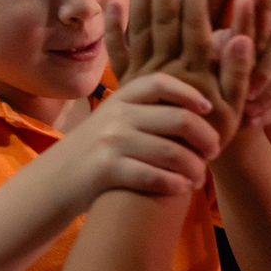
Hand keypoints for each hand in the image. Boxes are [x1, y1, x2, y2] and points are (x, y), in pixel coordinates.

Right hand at [54, 71, 222, 211]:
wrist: (57, 179)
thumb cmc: (96, 148)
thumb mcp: (114, 117)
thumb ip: (144, 107)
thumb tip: (193, 102)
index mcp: (122, 97)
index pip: (162, 83)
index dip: (190, 93)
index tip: (208, 108)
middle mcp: (118, 115)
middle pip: (178, 119)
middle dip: (205, 137)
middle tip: (214, 151)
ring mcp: (111, 142)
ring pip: (172, 151)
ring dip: (195, 167)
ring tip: (200, 177)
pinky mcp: (106, 170)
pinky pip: (152, 176)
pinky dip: (174, 184)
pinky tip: (183, 188)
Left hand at [107, 0, 253, 148]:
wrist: (173, 167)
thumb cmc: (212, 136)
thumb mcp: (234, 108)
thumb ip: (238, 71)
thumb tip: (240, 36)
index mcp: (195, 72)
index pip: (194, 26)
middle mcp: (167, 69)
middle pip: (165, 20)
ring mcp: (144, 76)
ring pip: (141, 29)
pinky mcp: (128, 85)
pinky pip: (118, 53)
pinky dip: (113, 28)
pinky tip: (112, 3)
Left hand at [222, 0, 270, 126]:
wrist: (239, 99)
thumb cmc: (219, 63)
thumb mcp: (214, 51)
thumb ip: (216, 42)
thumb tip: (210, 41)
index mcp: (264, 16)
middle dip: (267, 63)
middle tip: (248, 81)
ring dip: (267, 89)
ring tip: (246, 104)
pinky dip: (269, 109)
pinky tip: (252, 121)